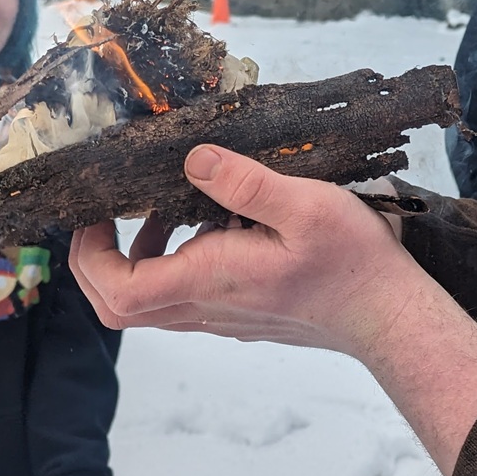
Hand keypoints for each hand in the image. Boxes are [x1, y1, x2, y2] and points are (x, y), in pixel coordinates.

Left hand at [66, 145, 425, 358]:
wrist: (386, 313)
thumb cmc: (351, 263)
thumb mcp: (303, 205)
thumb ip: (243, 182)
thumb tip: (192, 159)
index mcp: (210, 280)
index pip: (118, 293)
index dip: (90, 257)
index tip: (94, 216)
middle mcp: (207, 307)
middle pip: (120, 306)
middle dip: (99, 260)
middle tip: (106, 215)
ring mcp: (222, 316)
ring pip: (152, 302)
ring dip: (140, 256)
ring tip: (165, 209)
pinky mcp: (239, 313)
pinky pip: (185, 296)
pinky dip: (175, 260)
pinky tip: (213, 223)